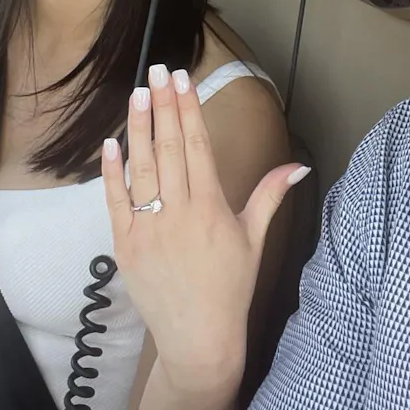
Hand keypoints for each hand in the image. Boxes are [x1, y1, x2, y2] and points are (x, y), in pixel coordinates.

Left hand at [102, 63, 307, 392]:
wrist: (199, 337)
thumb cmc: (230, 287)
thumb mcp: (255, 240)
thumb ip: (270, 197)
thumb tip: (298, 166)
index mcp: (211, 208)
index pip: (197, 146)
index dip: (189, 109)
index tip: (183, 79)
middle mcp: (179, 213)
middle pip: (168, 148)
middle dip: (163, 106)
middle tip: (157, 71)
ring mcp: (149, 229)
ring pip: (141, 168)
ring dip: (138, 128)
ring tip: (138, 94)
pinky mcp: (125, 246)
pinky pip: (116, 202)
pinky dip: (113, 172)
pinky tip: (111, 143)